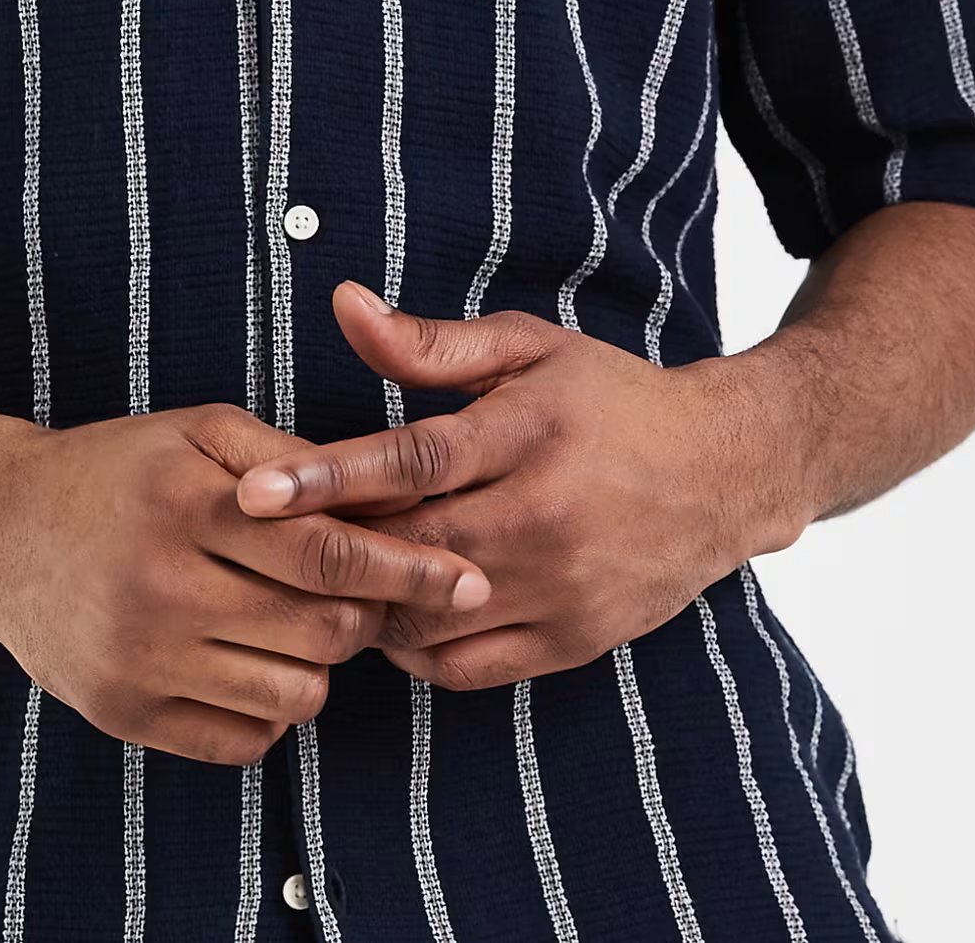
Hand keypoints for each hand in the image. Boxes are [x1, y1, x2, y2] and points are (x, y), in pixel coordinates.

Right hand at [0, 400, 492, 763]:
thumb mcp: (198, 429)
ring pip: (294, 695)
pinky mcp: (124, 714)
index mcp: (188, 503)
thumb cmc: (116, 468)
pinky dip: (270, 708)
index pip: (327, 551)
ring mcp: (140, 659)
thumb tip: (379, 496)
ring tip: (298, 619)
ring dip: (321, 662)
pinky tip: (253, 658)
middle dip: (366, 611)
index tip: (469, 577)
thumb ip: (287, 456)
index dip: (409, 567)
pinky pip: (244, 740)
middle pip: (322, 629)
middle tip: (361, 588)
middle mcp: (161, 586)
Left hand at [232, 283, 812, 690]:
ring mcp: (560, 588)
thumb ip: (429, 342)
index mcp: (528, 432)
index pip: (411, 461)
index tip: (253, 493)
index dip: (327, 480)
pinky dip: (413, 650)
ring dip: (366, 605)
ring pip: (429, 620)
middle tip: (263, 546)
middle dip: (329, 554)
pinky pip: (464, 668)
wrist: (720, 472)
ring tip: (320, 578)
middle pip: (410, 549)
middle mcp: (545, 516)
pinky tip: (391, 613)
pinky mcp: (570, 642)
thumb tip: (342, 305)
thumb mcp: (527, 349)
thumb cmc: (607, 399)